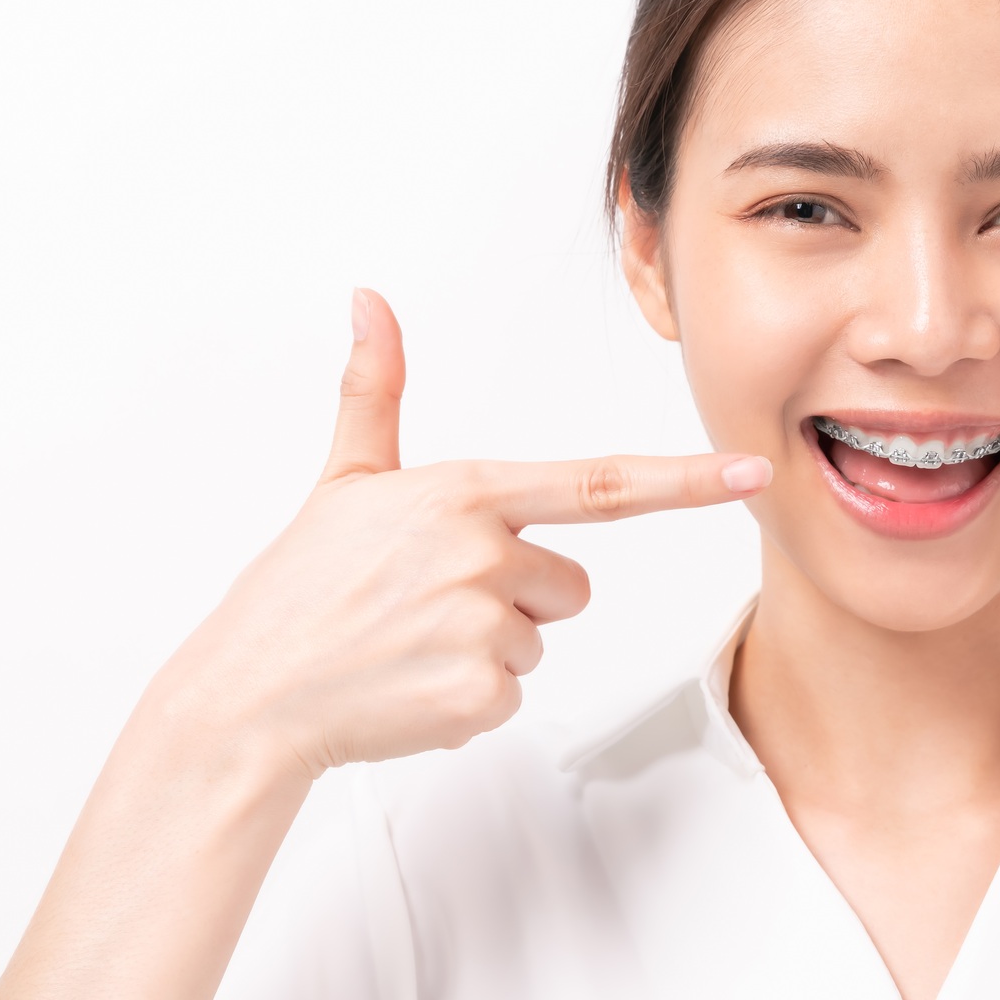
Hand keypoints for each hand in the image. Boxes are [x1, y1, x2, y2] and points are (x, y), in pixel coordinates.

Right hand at [148, 289, 772, 779]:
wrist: (247, 695)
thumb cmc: (300, 587)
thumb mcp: (345, 480)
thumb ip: (375, 389)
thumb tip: (368, 300)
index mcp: (465, 494)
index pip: (601, 484)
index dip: (687, 480)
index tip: (752, 472)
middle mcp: (484, 556)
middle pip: (571, 583)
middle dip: (520, 597)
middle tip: (432, 604)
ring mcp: (484, 629)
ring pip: (542, 638)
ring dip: (493, 648)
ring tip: (414, 643)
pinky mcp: (480, 695)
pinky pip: (515, 693)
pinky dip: (472, 699)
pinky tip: (412, 685)